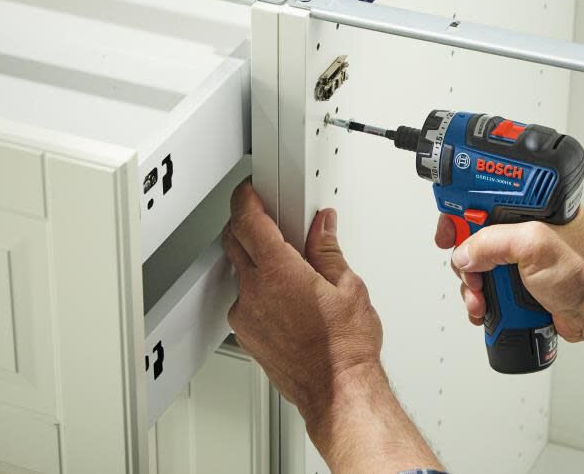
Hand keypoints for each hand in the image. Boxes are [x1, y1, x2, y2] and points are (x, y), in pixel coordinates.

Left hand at [223, 181, 382, 422]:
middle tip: (267, 218)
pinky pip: (245, 300)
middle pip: (234, 241)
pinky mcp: (247, 335)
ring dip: (255, 259)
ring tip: (288, 264)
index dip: (246, 199)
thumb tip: (322, 227)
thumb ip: (328, 251)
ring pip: (239, 272)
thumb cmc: (346, 349)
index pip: (248, 220)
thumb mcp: (349, 287)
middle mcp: (255, 292)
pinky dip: (259, 289)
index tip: (251, 192)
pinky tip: (286, 296)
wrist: (338, 392)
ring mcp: (246, 316)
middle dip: (246, 223)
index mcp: (280, 272)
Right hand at [435, 207, 583, 342]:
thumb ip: (492, 242)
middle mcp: (526, 228)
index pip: (484, 196)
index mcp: (532, 206)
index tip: (448, 229)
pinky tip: (487, 308)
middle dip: (465, 257)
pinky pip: (489, 286)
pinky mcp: (521, 281)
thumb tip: (465, 252)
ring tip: (481, 298)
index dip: (459, 209)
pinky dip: (482, 299)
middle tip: (469, 270)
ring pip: (479, 264)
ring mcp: (522, 256)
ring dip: (473, 284)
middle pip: (474, 233)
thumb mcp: (534, 247)